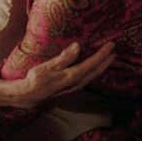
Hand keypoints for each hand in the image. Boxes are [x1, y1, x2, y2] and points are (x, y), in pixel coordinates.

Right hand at [0, 42, 114, 107]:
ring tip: (107, 58)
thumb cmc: (34, 80)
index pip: (91, 64)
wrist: (28, 96)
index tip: (110, 45)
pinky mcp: (69, 89)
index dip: (102, 55)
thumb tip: (78, 46)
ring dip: (100, 67)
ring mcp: (73, 88)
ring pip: (92, 76)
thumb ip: (64, 58)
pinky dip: (92, 72)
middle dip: (105, 61)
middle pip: (95, 71)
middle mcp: (75, 83)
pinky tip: (92, 69)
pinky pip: (86, 79)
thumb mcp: (47, 66)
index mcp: (71, 76)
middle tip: (113, 50)